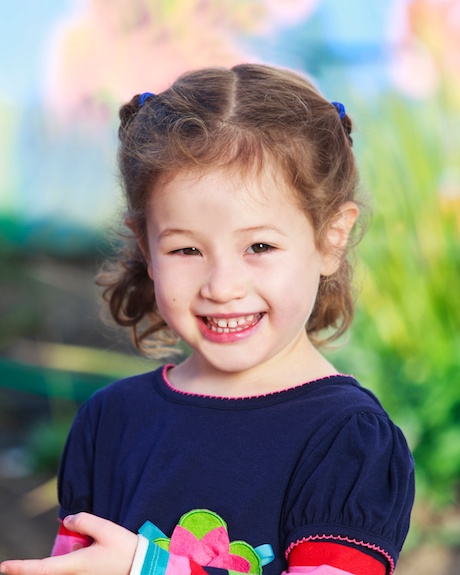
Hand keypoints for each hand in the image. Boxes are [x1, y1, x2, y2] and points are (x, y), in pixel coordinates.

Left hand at [0, 513, 137, 574]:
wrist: (144, 568)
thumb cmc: (126, 550)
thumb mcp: (107, 529)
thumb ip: (84, 521)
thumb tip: (68, 520)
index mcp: (77, 565)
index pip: (42, 568)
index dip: (21, 568)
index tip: (4, 566)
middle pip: (49, 570)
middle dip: (37, 566)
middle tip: (36, 559)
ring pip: (63, 568)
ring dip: (64, 558)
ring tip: (90, 548)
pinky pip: (73, 569)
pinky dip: (74, 560)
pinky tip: (94, 553)